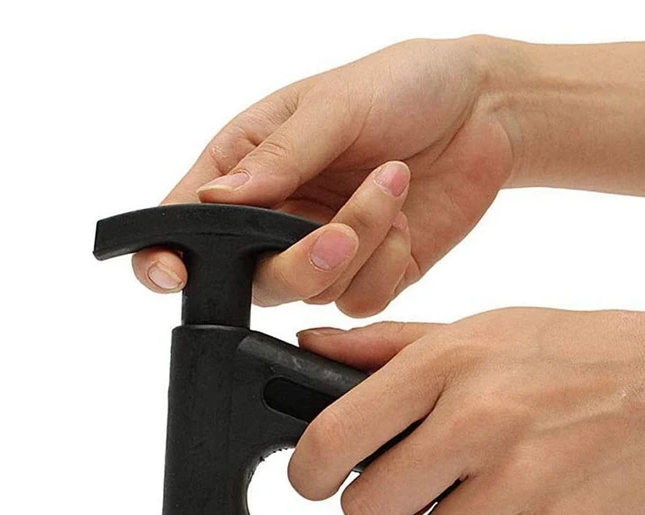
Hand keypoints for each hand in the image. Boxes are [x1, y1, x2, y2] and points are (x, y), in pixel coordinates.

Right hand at [132, 36, 515, 315]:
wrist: (481, 110)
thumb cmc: (400, 85)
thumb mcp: (333, 105)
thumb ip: (278, 158)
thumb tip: (212, 200)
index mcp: (246, 168)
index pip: (184, 223)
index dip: (164, 257)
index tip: (173, 272)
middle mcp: (278, 218)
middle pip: (257, 280)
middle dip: (301, 263)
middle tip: (342, 230)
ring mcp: (324, 251)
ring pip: (316, 291)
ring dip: (361, 245)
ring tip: (392, 183)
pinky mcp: (370, 273)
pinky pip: (362, 300)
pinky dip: (388, 264)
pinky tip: (407, 221)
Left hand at [289, 303, 644, 514]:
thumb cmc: (590, 350)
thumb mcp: (484, 328)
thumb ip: (389, 347)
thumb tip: (312, 349)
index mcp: (445, 364)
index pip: (331, 440)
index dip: (309, 473)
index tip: (318, 481)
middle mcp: (476, 420)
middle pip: (367, 513)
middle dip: (385, 509)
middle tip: (421, 487)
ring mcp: (520, 480)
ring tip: (489, 494)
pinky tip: (526, 513)